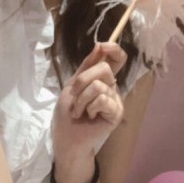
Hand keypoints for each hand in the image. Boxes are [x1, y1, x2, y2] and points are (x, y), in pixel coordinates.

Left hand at [52, 43, 126, 169]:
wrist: (66, 137)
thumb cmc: (67, 113)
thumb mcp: (72, 85)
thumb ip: (87, 66)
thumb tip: (99, 45)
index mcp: (102, 78)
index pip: (117, 58)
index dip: (113, 49)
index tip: (102, 46)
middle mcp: (112, 86)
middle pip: (104, 68)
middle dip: (83, 81)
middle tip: (75, 96)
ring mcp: (115, 99)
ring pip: (99, 85)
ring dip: (81, 99)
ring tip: (79, 111)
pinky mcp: (117, 112)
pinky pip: (102, 99)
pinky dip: (89, 107)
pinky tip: (88, 117)